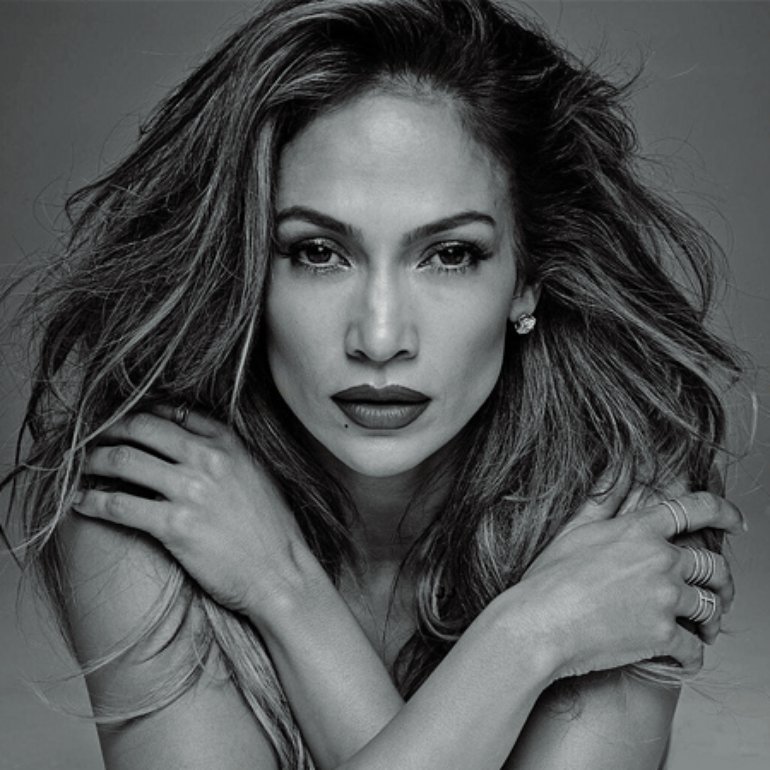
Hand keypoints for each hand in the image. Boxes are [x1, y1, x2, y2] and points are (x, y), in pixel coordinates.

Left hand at [71, 406, 311, 614]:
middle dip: (109, 430)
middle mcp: (208, 458)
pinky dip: (92, 501)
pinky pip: (119, 505)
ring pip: (123, 460)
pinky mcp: (175, 525)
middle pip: (141, 428)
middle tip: (91, 439)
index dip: (140, 413)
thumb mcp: (255, 474)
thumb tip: (186, 442)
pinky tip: (79, 502)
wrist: (280, 573)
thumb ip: (225, 453)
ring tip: (80, 467)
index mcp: (228, 443)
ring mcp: (191, 490)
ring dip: (92, 461)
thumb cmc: (271, 529)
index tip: (122, 422)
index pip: (172, 411)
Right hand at [516, 482, 742, 680]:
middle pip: (715, 565)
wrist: (539, 623)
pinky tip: (683, 659)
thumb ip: (602, 498)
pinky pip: (696, 649)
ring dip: (710, 621)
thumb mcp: (573, 529)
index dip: (725, 512)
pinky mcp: (664, 635)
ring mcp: (665, 597)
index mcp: (640, 530)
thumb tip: (618, 466)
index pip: (698, 509)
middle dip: (723, 582)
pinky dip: (693, 656)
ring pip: (711, 607)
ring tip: (701, 630)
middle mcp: (661, 559)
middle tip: (719, 594)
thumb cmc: (548, 578)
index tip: (738, 522)